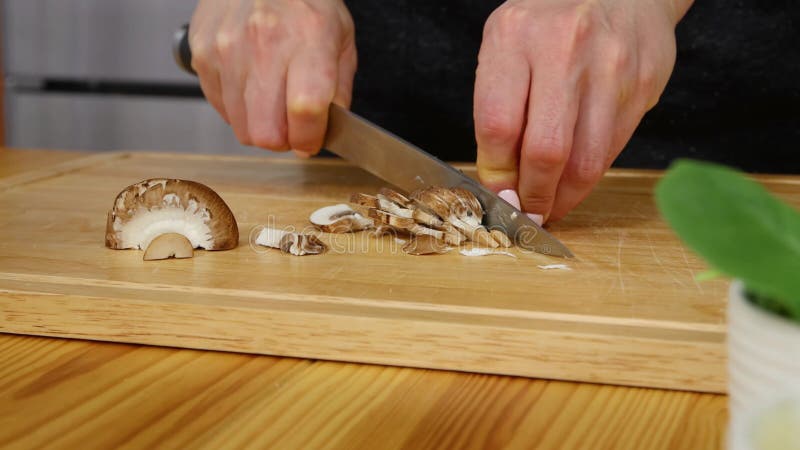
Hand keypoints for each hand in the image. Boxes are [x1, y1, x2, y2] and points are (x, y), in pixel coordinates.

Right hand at [189, 0, 356, 156]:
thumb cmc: (304, 2)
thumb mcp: (341, 39)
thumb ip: (338, 91)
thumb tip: (325, 132)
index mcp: (308, 39)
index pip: (305, 110)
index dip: (309, 138)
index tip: (312, 140)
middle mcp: (264, 44)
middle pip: (267, 131)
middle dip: (283, 141)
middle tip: (292, 128)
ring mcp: (228, 51)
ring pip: (242, 128)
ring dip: (261, 127)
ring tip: (272, 102)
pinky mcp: (203, 55)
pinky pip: (221, 109)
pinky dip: (239, 110)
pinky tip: (252, 88)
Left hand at [474, 0, 691, 222]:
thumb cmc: (549, 20)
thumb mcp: (507, 46)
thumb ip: (499, 108)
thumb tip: (502, 181)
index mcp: (515, 37)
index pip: (499, 127)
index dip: (497, 175)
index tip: (499, 194)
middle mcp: (564, 49)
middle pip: (545, 152)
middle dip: (534, 197)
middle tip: (528, 212)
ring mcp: (610, 67)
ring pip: (586, 162)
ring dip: (564, 197)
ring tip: (551, 204)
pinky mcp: (643, 84)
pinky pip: (612, 150)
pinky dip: (589, 177)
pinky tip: (575, 180)